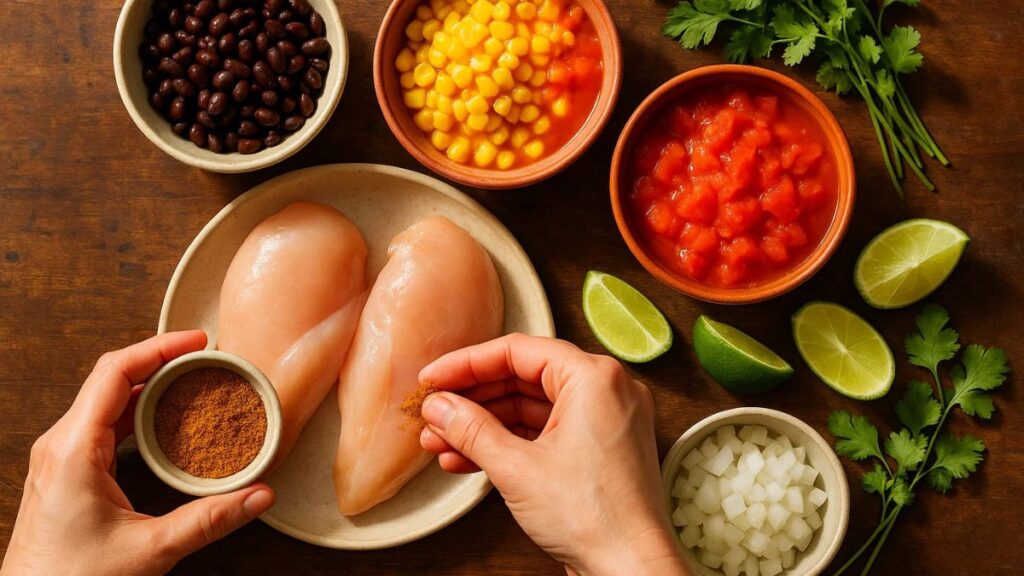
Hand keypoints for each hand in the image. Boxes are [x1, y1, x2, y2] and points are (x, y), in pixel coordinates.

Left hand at [1, 331, 274, 575]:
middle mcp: (61, 445)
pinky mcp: (65, 471)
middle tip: (205, 358)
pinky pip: (102, 423)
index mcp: (73, 450)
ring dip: (149, 384)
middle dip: (161, 361)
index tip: (198, 342)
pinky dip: (137, 410)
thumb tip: (258, 495)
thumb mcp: (150, 550)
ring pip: (106, 400)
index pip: (115, 372)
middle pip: (111, 378)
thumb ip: (209, 520)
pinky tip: (165, 420)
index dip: (160, 347)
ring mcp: (60, 457)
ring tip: (192, 381)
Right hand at [418, 334, 686, 575]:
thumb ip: (471, 429)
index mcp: (594, 377)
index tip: (432, 377)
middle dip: (472, 401)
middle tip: (432, 413)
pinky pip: (546, 433)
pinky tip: (465, 460)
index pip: (518, 351)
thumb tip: (438, 406)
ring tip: (439, 443)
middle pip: (523, 378)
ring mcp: (605, 422)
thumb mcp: (516, 468)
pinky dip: (509, 444)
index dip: (466, 363)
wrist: (630, 571)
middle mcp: (606, 390)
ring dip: (483, 426)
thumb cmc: (593, 517)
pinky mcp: (600, 451)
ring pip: (531, 409)